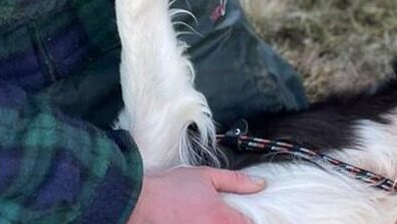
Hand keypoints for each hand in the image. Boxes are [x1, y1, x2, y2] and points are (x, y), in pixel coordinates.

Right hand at [128, 166, 264, 223]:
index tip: (240, 214)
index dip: (247, 219)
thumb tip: (259, 184)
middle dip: (230, 221)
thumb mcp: (206, 176)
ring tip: (201, 216)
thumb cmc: (168, 189)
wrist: (137, 202)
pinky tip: (193, 219)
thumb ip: (236, 181)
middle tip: (215, 213)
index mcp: (222, 218)